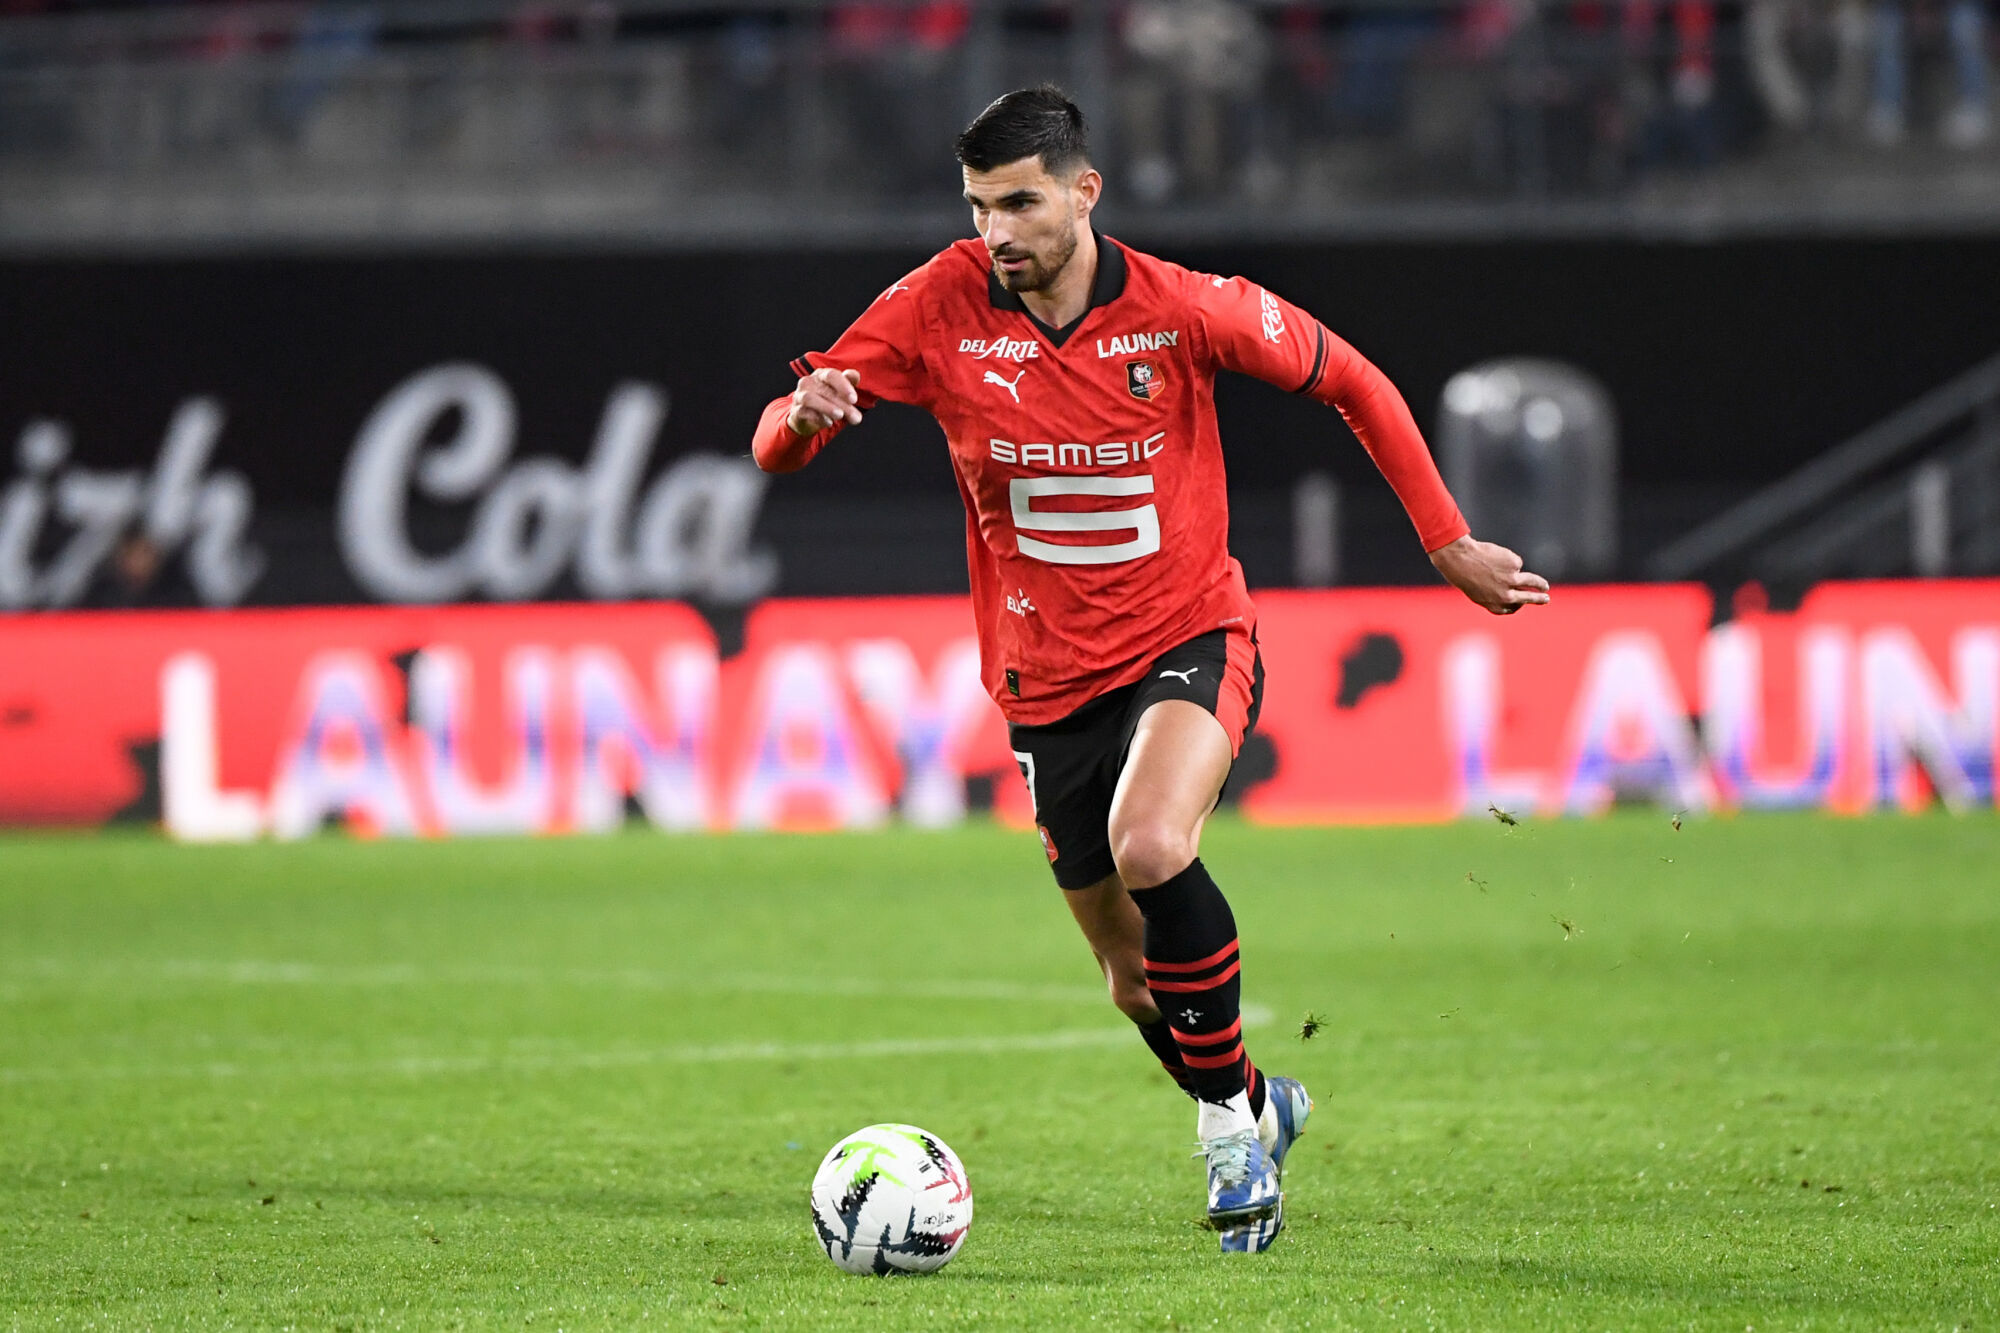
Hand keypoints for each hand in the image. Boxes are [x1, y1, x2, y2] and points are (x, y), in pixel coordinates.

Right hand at [786, 367, 862, 435]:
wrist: (808, 415)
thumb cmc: (828, 399)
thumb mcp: (841, 390)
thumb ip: (849, 381)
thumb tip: (854, 375)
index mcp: (822, 375)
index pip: (832, 375)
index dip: (843, 386)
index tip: (854, 400)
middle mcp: (809, 382)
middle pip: (825, 390)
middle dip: (843, 405)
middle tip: (855, 417)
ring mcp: (800, 395)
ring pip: (810, 398)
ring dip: (826, 407)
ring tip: (839, 416)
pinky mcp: (796, 410)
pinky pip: (803, 412)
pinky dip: (816, 417)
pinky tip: (828, 423)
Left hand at [1428, 535, 1549, 614]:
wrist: (1460, 560)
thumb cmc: (1465, 575)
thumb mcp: (1477, 592)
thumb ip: (1494, 597)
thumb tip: (1512, 598)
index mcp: (1495, 605)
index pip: (1512, 608)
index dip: (1519, 605)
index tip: (1525, 603)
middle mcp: (1506, 596)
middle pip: (1528, 598)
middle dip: (1538, 599)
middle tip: (1545, 598)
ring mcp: (1512, 580)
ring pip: (1532, 581)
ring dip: (1540, 584)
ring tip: (1544, 586)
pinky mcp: (1515, 565)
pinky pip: (1516, 563)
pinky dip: (1507, 559)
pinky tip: (1495, 558)